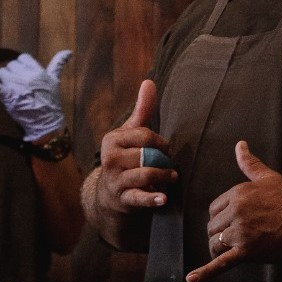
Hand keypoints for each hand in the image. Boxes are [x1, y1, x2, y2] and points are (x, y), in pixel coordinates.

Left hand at [0, 50, 69, 140]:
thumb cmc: (51, 101)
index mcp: (38, 70)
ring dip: (4, 80)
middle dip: (12, 74)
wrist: (46, 121)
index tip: (24, 74)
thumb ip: (58, 64)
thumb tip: (69, 51)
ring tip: (11, 90)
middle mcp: (26, 75)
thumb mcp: (55, 80)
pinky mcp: (7, 96)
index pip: (23, 58)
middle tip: (18, 86)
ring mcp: (16, 86)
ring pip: (2, 73)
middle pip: (11, 65)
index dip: (21, 66)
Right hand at [93, 80, 175, 214]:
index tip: (166, 149)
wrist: (109, 196)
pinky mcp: (122, 200)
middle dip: (162, 159)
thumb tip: (149, 81)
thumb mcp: (130, 134)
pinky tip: (164, 199)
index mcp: (112, 140)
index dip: (161, 142)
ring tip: (173, 178)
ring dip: (163, 176)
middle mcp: (109, 159)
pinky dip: (152, 199)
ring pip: (144, 174)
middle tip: (170, 165)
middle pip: (145, 154)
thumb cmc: (125, 158)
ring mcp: (115, 181)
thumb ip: (142, 110)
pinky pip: (138, 198)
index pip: (144, 135)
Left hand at [186, 141, 281, 281]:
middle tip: (236, 235)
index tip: (233, 220)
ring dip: (219, 248)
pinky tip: (192, 279)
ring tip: (230, 249)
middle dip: (220, 232)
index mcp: (236, 194)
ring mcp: (240, 233)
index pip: (213, 209)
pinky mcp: (246, 251)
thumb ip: (249, 162)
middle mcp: (235, 212)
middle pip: (212, 227)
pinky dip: (206, 272)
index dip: (221, 216)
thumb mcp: (267, 177)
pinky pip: (222, 263)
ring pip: (215, 243)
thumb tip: (240, 144)